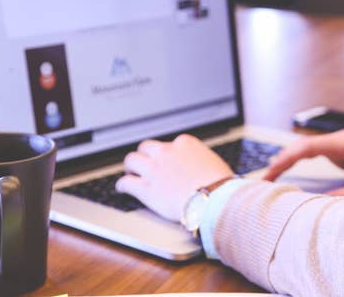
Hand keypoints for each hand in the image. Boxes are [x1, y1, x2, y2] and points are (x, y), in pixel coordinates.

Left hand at [115, 134, 233, 221]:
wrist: (214, 200)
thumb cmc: (221, 185)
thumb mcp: (214, 163)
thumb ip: (201, 161)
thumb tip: (201, 167)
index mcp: (185, 144)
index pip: (170, 144)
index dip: (167, 153)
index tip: (167, 160)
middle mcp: (166, 152)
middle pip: (146, 147)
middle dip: (145, 155)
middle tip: (144, 162)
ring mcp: (154, 170)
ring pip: (132, 160)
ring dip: (130, 166)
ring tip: (130, 172)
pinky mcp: (146, 189)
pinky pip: (126, 183)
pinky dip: (122, 185)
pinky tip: (122, 188)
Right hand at [264, 130, 343, 198]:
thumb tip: (315, 206)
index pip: (305, 148)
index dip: (284, 161)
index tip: (269, 175)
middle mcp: (340, 141)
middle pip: (300, 147)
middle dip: (279, 162)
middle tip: (261, 182)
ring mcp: (340, 146)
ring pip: (305, 151)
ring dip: (287, 163)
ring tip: (268, 181)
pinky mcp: (342, 154)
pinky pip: (313, 157)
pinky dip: (298, 165)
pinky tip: (287, 176)